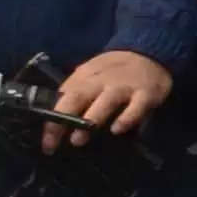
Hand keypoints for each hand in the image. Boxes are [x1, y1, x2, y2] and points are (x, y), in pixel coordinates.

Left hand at [51, 47, 174, 140]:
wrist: (150, 53)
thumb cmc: (115, 69)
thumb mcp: (90, 72)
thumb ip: (75, 87)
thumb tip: (54, 109)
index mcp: (86, 76)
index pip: (64, 97)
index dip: (51, 120)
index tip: (46, 143)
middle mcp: (103, 81)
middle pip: (78, 97)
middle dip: (63, 120)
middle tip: (54, 143)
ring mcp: (125, 86)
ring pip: (106, 101)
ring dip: (90, 119)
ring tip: (78, 140)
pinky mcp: (147, 94)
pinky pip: (137, 107)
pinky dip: (127, 118)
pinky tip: (117, 129)